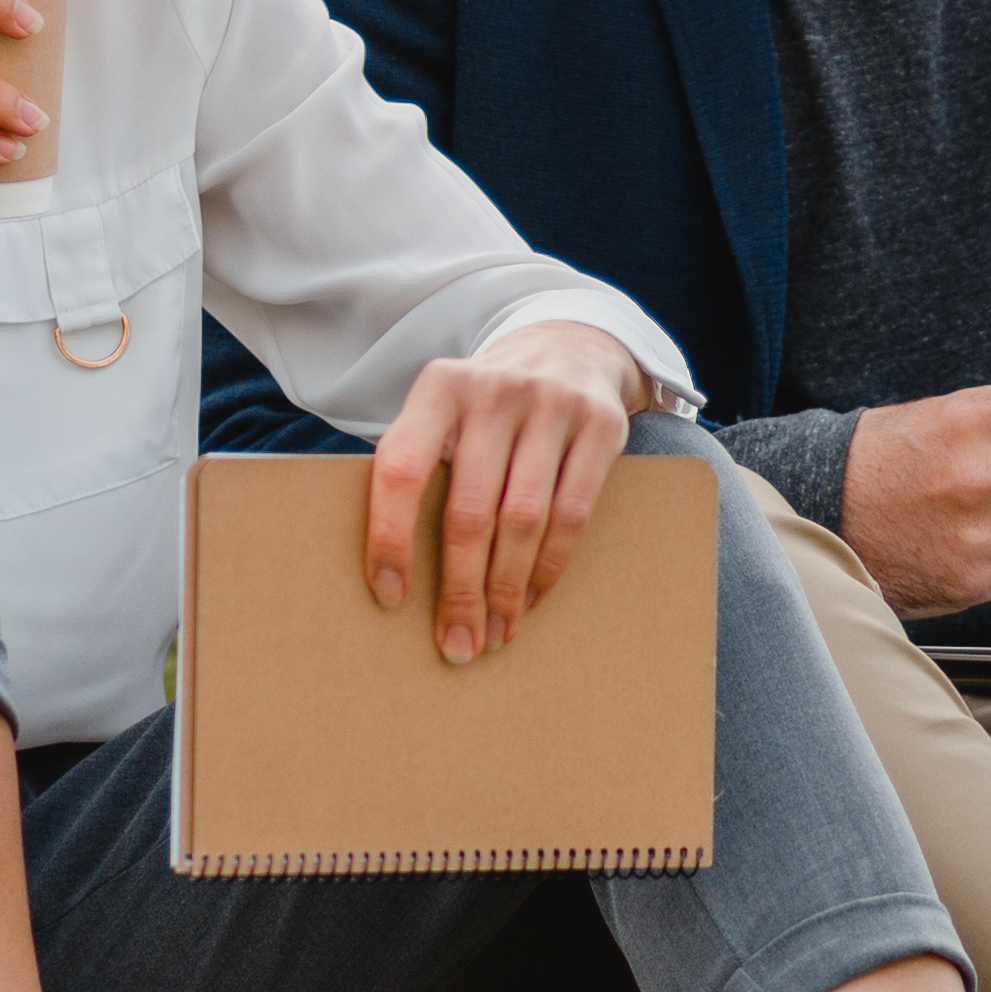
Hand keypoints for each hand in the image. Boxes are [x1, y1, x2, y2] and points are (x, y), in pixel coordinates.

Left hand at [365, 320, 653, 661]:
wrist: (569, 347)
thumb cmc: (487, 407)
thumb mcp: (445, 412)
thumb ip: (422, 465)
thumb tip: (392, 574)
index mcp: (439, 387)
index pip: (401, 468)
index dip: (390, 537)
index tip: (389, 596)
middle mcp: (493, 391)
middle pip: (469, 510)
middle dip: (461, 589)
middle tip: (456, 644)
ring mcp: (552, 404)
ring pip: (524, 520)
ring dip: (506, 589)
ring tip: (495, 633)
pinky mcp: (601, 424)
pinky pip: (572, 514)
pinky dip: (549, 567)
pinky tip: (530, 598)